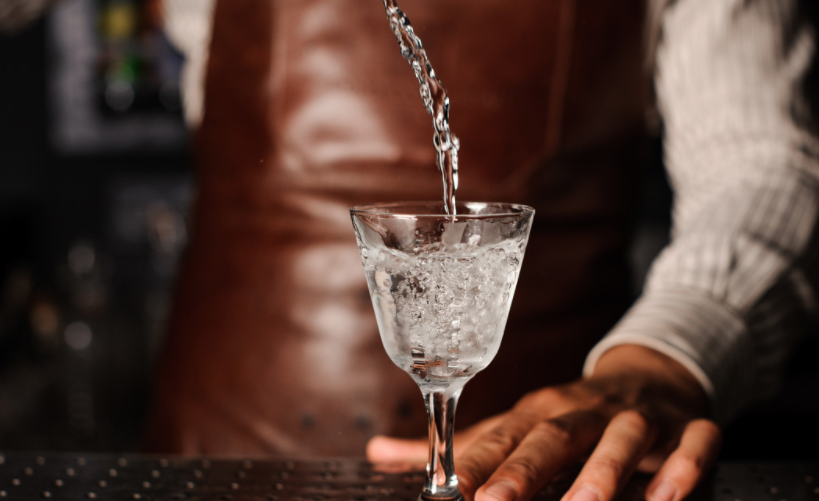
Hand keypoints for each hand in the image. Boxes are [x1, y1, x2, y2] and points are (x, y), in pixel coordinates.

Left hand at [367, 345, 721, 500]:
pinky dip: (684, 466)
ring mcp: (635, 417)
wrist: (648, 375)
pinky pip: (693, 442)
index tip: (446, 491)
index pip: (502, 435)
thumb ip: (460, 447)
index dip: (475, 463)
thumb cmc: (571, 412)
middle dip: (525, 470)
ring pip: (621, 438)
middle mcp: (583, 410)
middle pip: (552, 436)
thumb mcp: (517, 424)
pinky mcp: (685, 426)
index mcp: (540, 411)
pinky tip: (669, 496)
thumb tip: (380, 454)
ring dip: (604, 469)